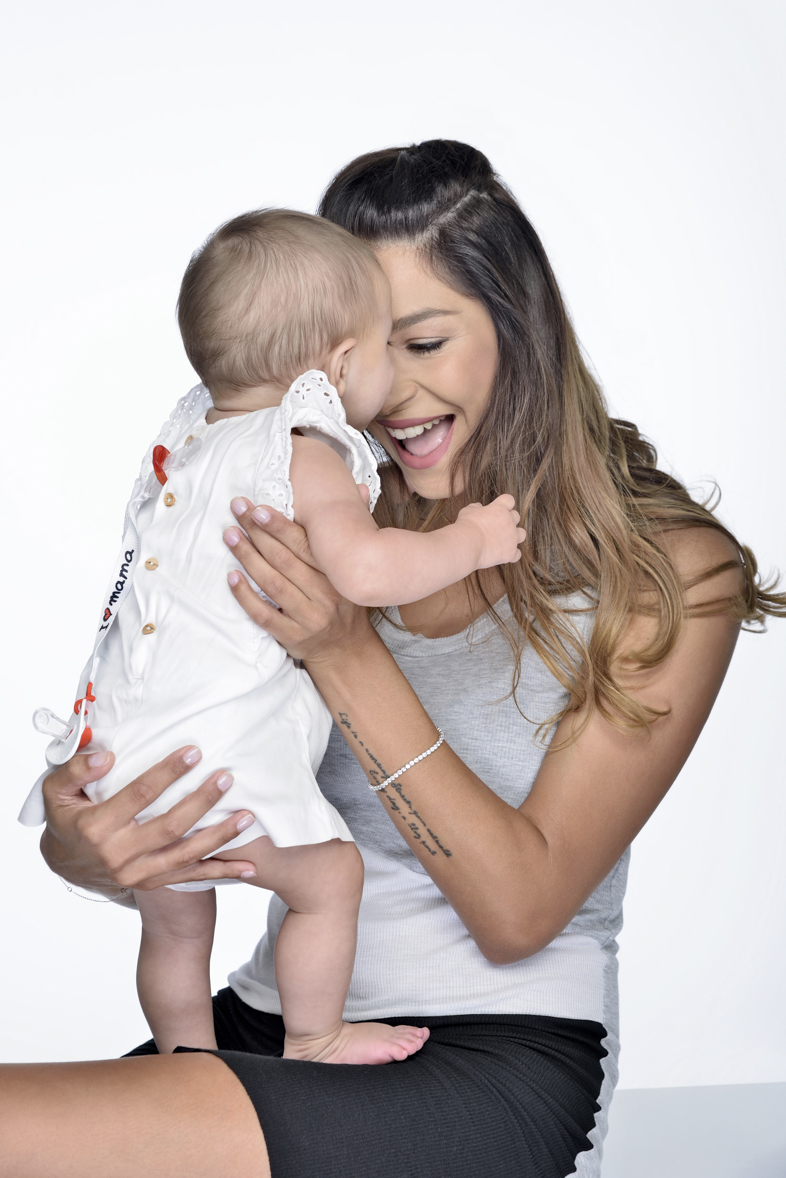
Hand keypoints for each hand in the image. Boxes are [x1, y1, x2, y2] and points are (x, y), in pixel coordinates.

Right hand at [40, 747, 257, 893]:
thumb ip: (76, 769)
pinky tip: (249, 869)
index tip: (194, 752)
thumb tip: (106, 756)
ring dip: (220, 836)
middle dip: (201, 801)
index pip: (140, 794)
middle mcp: (119, 854)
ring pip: (186, 855)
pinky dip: (222, 873)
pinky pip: (191, 878)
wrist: (66, 863)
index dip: (168, 772)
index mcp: (97, 826)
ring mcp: (138, 873)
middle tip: (226, 778)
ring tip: (247, 816)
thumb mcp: (55, 790)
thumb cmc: (67, 816)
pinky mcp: (152, 882)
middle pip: (170, 825)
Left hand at [223, 497, 378, 664]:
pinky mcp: (293, 637)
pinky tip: (232, 577)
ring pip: (273, 584)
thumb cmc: (346, 602)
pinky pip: (264, 615)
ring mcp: (309, 618)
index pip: (306, 545)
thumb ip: (355, 529)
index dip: (280, 525)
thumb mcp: (357, 568)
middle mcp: (327, 596)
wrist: (348, 651)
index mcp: (340, 575)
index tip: (258, 507)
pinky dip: (246, 596)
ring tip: (230, 535)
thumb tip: (361, 489)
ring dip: (248, 557)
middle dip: (258, 532)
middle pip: (286, 560)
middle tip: (237, 510)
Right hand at [456, 494, 525, 568]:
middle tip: (496, 526)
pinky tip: (502, 554)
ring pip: (522, 534)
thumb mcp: (467, 511)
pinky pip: (517, 554)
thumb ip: (475, 507)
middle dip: (508, 520)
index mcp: (500, 508)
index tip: (497, 509)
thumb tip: (479, 506)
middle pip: (516, 516)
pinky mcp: (510, 553)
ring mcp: (512, 538)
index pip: (509, 500)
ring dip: (515, 536)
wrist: (467, 545)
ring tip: (504, 540)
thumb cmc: (466, 526)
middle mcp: (509, 522)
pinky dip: (511, 554)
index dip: (504, 504)